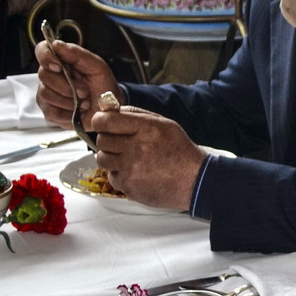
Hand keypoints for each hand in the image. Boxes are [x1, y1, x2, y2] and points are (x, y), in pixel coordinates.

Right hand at [35, 37, 118, 124]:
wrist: (109, 109)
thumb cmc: (102, 85)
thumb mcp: (97, 67)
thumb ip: (77, 54)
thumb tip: (56, 44)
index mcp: (60, 60)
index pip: (42, 50)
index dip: (46, 56)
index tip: (58, 66)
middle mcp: (49, 75)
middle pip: (43, 75)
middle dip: (66, 85)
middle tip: (85, 91)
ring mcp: (47, 94)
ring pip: (46, 94)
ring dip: (69, 100)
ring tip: (84, 102)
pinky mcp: (49, 112)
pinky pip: (51, 112)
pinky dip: (68, 114)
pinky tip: (78, 112)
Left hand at [88, 106, 203, 210]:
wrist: (195, 181)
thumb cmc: (179, 151)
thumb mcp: (163, 124)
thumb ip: (134, 113)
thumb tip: (107, 108)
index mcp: (145, 129)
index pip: (105, 120)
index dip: (100, 121)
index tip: (104, 124)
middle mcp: (136, 148)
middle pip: (101, 140)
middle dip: (109, 141)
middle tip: (123, 144)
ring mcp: (131, 169)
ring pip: (102, 159)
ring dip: (112, 158)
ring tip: (129, 159)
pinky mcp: (129, 186)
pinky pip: (111, 177)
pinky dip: (121, 175)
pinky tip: (137, 173)